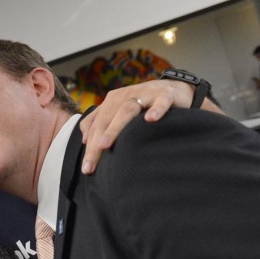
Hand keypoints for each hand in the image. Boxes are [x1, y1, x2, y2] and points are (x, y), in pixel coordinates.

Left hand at [79, 79, 194, 173]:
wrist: (175, 90)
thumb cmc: (144, 106)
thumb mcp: (120, 112)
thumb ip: (101, 121)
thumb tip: (85, 140)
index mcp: (112, 101)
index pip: (96, 125)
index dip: (89, 146)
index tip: (85, 168)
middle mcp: (126, 96)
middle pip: (107, 119)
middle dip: (96, 143)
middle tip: (90, 165)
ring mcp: (146, 94)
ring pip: (127, 110)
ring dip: (115, 127)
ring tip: (105, 145)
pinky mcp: (166, 95)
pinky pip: (161, 102)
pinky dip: (156, 109)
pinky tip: (151, 120)